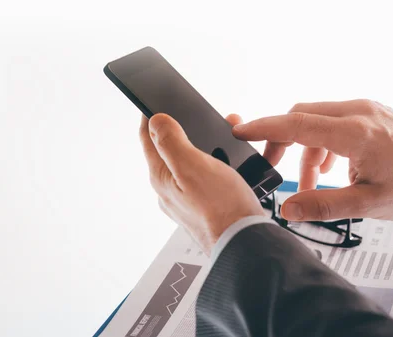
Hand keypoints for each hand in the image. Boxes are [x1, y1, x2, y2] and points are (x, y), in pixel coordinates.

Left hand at [139, 113, 263, 253]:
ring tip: (224, 141)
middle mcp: (170, 190)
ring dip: (204, 147)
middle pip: (171, 150)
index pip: (147, 138)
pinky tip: (229, 166)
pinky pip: (205, 179)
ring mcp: (187, 201)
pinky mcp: (206, 208)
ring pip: (191, 164)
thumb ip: (171, 141)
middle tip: (203, 119)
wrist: (245, 242)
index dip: (152, 115)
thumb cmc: (222, 209)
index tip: (157, 101)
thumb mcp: (193, 166)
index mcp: (161, 178)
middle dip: (186, 129)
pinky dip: (215, 165)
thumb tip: (156, 120)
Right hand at [233, 99, 392, 220]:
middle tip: (277, 168)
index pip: (296, 123)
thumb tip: (288, 208)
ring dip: (307, 148)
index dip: (264, 128)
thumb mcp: (368, 204)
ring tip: (315, 181)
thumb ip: (324, 205)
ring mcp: (367, 108)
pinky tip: (335, 166)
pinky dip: (325, 141)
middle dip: (282, 141)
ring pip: (318, 119)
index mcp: (355, 133)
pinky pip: (336, 119)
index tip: (241, 132)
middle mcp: (359, 112)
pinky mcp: (372, 111)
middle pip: (302, 116)